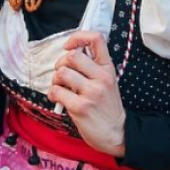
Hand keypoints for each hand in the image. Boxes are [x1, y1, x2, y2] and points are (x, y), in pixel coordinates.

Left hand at [48, 31, 126, 156]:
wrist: (117, 133)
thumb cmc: (107, 107)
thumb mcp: (107, 81)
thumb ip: (93, 67)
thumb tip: (70, 52)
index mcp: (108, 68)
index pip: (96, 39)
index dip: (78, 37)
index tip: (68, 46)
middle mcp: (101, 77)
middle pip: (72, 56)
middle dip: (61, 63)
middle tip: (62, 73)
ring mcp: (91, 92)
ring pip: (62, 72)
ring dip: (55, 79)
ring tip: (60, 87)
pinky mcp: (81, 107)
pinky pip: (57, 91)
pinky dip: (52, 94)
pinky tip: (58, 98)